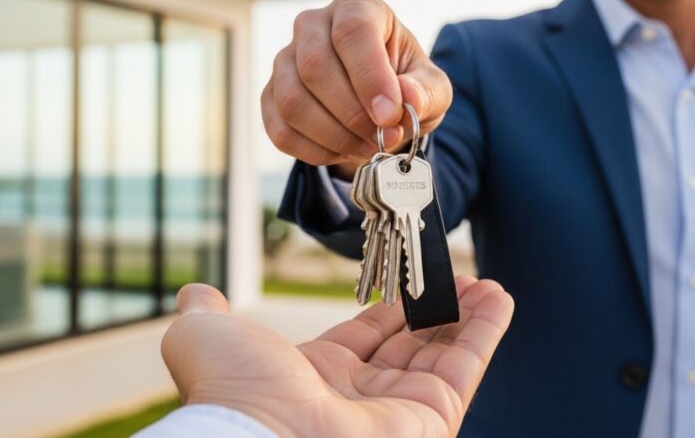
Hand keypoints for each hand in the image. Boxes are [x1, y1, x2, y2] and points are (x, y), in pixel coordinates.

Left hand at [161, 276, 513, 437]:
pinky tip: (498, 296)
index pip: (363, 337)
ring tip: (483, 281)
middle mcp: (359, 400)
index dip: (389, 307)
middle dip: (433, 310)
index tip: (408, 279)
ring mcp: (399, 411)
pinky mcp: (433, 417)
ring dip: (466, 314)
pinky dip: (487, 329)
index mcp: (313, 380)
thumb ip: (207, 314)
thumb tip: (196, 294)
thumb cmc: (233, 390)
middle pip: (408, 345)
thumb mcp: (206, 336)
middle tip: (455, 276)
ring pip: (443, 353)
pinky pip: (467, 365)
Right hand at [262, 0, 452, 173]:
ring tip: (367, 146)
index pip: (352, 32)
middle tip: (383, 137)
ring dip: (334, 136)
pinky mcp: (271, 95)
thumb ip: (426, 91)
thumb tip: (407, 98)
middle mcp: (313, 25)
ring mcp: (285, 59)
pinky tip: (343, 150)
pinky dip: (315, 151)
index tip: (389, 114)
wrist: (378, 103)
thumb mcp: (431, 87)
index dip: (369, 76)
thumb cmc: (405, 84)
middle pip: (315, 66)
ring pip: (293, 101)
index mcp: (356, 8)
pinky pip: (281, 130)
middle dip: (352, 114)